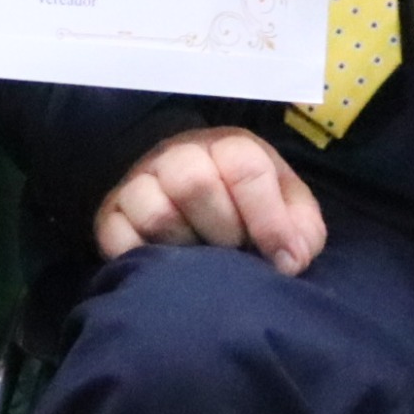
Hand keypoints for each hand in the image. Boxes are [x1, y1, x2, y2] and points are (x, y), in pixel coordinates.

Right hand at [94, 126, 326, 273]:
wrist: (197, 206)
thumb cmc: (251, 209)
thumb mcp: (290, 212)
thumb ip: (302, 231)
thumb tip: (288, 259)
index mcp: (230, 147)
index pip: (244, 166)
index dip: (268, 220)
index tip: (282, 259)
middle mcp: (180, 156)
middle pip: (194, 182)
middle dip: (224, 230)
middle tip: (235, 253)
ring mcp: (140, 183)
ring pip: (154, 210)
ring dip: (185, 245)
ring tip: (201, 261)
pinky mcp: (110, 216)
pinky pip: (118, 237)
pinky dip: (143, 257)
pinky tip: (166, 267)